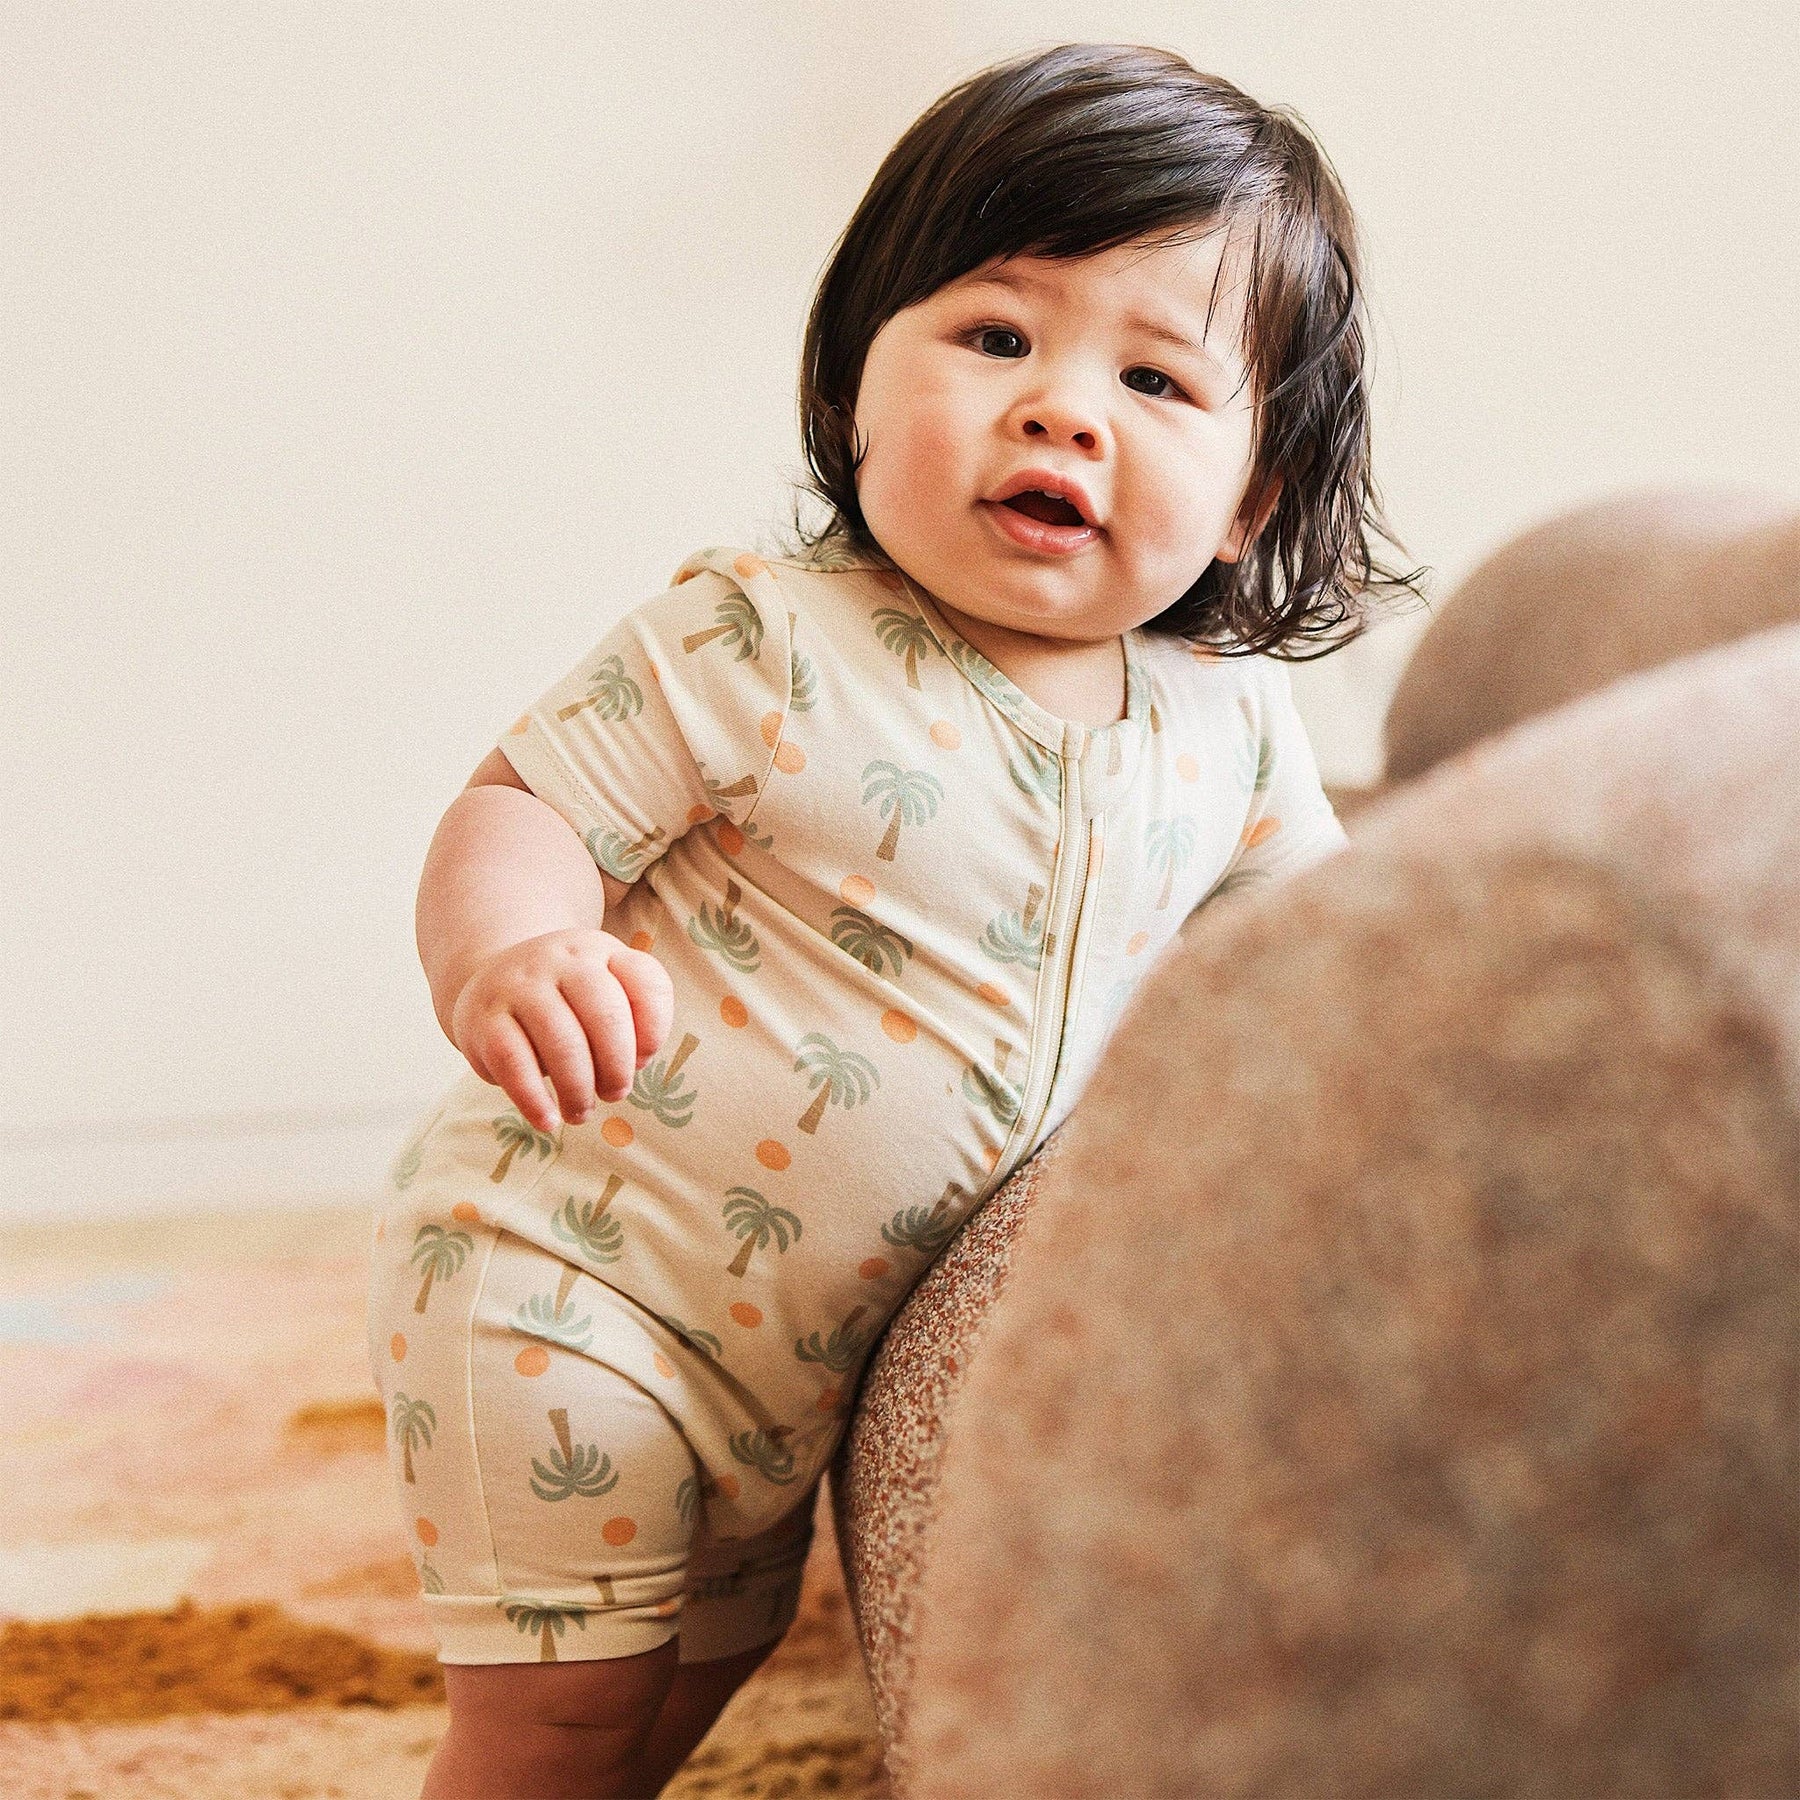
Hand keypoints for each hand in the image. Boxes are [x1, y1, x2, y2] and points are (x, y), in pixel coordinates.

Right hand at [449, 929, 673, 1132]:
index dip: (654, 1028)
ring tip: (580, 1111)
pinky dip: (534, 1099)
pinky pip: (514, 1063)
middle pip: (607, 1014)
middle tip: (614, 1094)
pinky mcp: (483, 1019)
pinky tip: (547, 1120)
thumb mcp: (604, 991)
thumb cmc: (564, 1001)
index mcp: (598, 950)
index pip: (645, 980)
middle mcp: (559, 959)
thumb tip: (636, 1060)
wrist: (490, 985)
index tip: (642, 1059)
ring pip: (563, 1042)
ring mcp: (517, 985)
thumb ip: (634, 1017)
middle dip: (617, 1066)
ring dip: (579, 1089)